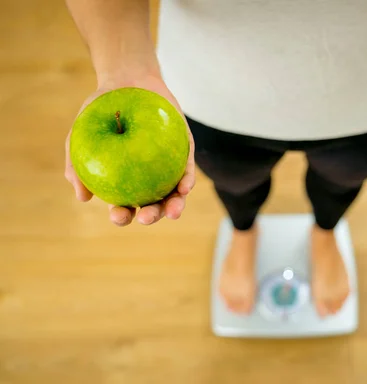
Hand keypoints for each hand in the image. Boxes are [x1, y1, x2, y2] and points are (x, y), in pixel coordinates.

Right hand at [64, 74, 195, 225]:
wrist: (126, 80)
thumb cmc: (100, 110)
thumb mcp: (82, 134)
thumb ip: (76, 164)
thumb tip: (82, 197)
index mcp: (124, 180)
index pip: (124, 204)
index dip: (122, 215)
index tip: (119, 215)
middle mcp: (148, 177)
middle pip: (152, 204)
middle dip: (151, 216)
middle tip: (146, 217)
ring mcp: (168, 166)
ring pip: (174, 193)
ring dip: (175, 206)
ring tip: (173, 212)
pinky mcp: (184, 151)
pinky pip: (187, 170)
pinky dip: (187, 180)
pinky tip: (185, 188)